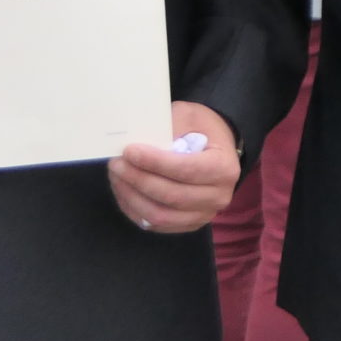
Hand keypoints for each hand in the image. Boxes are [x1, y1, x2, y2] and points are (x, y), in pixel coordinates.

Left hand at [110, 101, 241, 231]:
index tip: (129, 151)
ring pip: (160, 215)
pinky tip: (124, 191)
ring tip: (116, 177)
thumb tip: (138, 141)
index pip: (185, 170)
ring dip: (132, 197)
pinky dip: (135, 209)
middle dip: (138, 179)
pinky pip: (156, 225)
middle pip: (171, 196)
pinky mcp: (188, 225)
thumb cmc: (203, 129)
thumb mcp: (190, 116)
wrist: (217, 149)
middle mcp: (218, 197)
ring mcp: (203, 215)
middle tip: (116, 164)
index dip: (154, 163)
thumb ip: (168, 127)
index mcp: (224, 168)